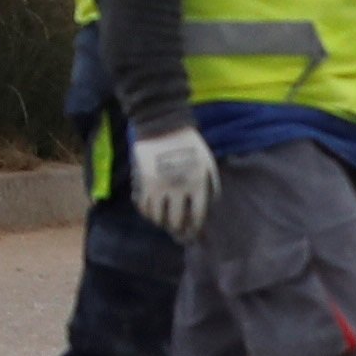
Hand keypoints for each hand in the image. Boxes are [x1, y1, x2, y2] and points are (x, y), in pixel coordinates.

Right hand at [128, 121, 218, 240]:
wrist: (164, 126)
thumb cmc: (190, 144)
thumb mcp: (208, 162)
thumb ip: (212, 185)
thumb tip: (212, 204)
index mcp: (197, 184)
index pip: (197, 215)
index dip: (195, 226)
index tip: (193, 230)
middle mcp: (178, 188)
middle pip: (176, 220)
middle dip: (177, 228)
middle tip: (177, 229)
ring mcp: (159, 186)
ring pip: (157, 217)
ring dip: (160, 222)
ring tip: (163, 221)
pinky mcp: (144, 182)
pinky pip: (143, 206)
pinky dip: (146, 212)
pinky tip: (150, 211)